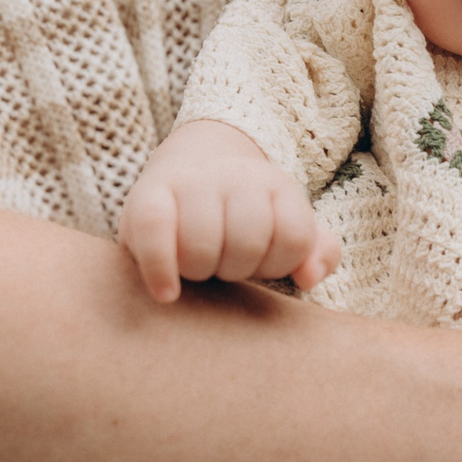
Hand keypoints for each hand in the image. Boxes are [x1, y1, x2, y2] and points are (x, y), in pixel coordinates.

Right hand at [118, 120, 339, 301]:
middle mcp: (236, 176)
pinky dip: (161, 269)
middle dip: (237, 267)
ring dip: (200, 271)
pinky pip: (153, 233)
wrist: (189, 168)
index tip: (261, 262)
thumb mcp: (286, 228)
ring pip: (202, 244)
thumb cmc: (243, 217)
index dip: (279, 264)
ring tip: (196, 265)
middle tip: (223, 262)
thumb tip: (308, 277)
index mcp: (277, 184)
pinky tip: (168, 293)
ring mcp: (190, 182)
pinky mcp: (146, 195)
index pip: (295, 237)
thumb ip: (315, 252)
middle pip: (248, 242)